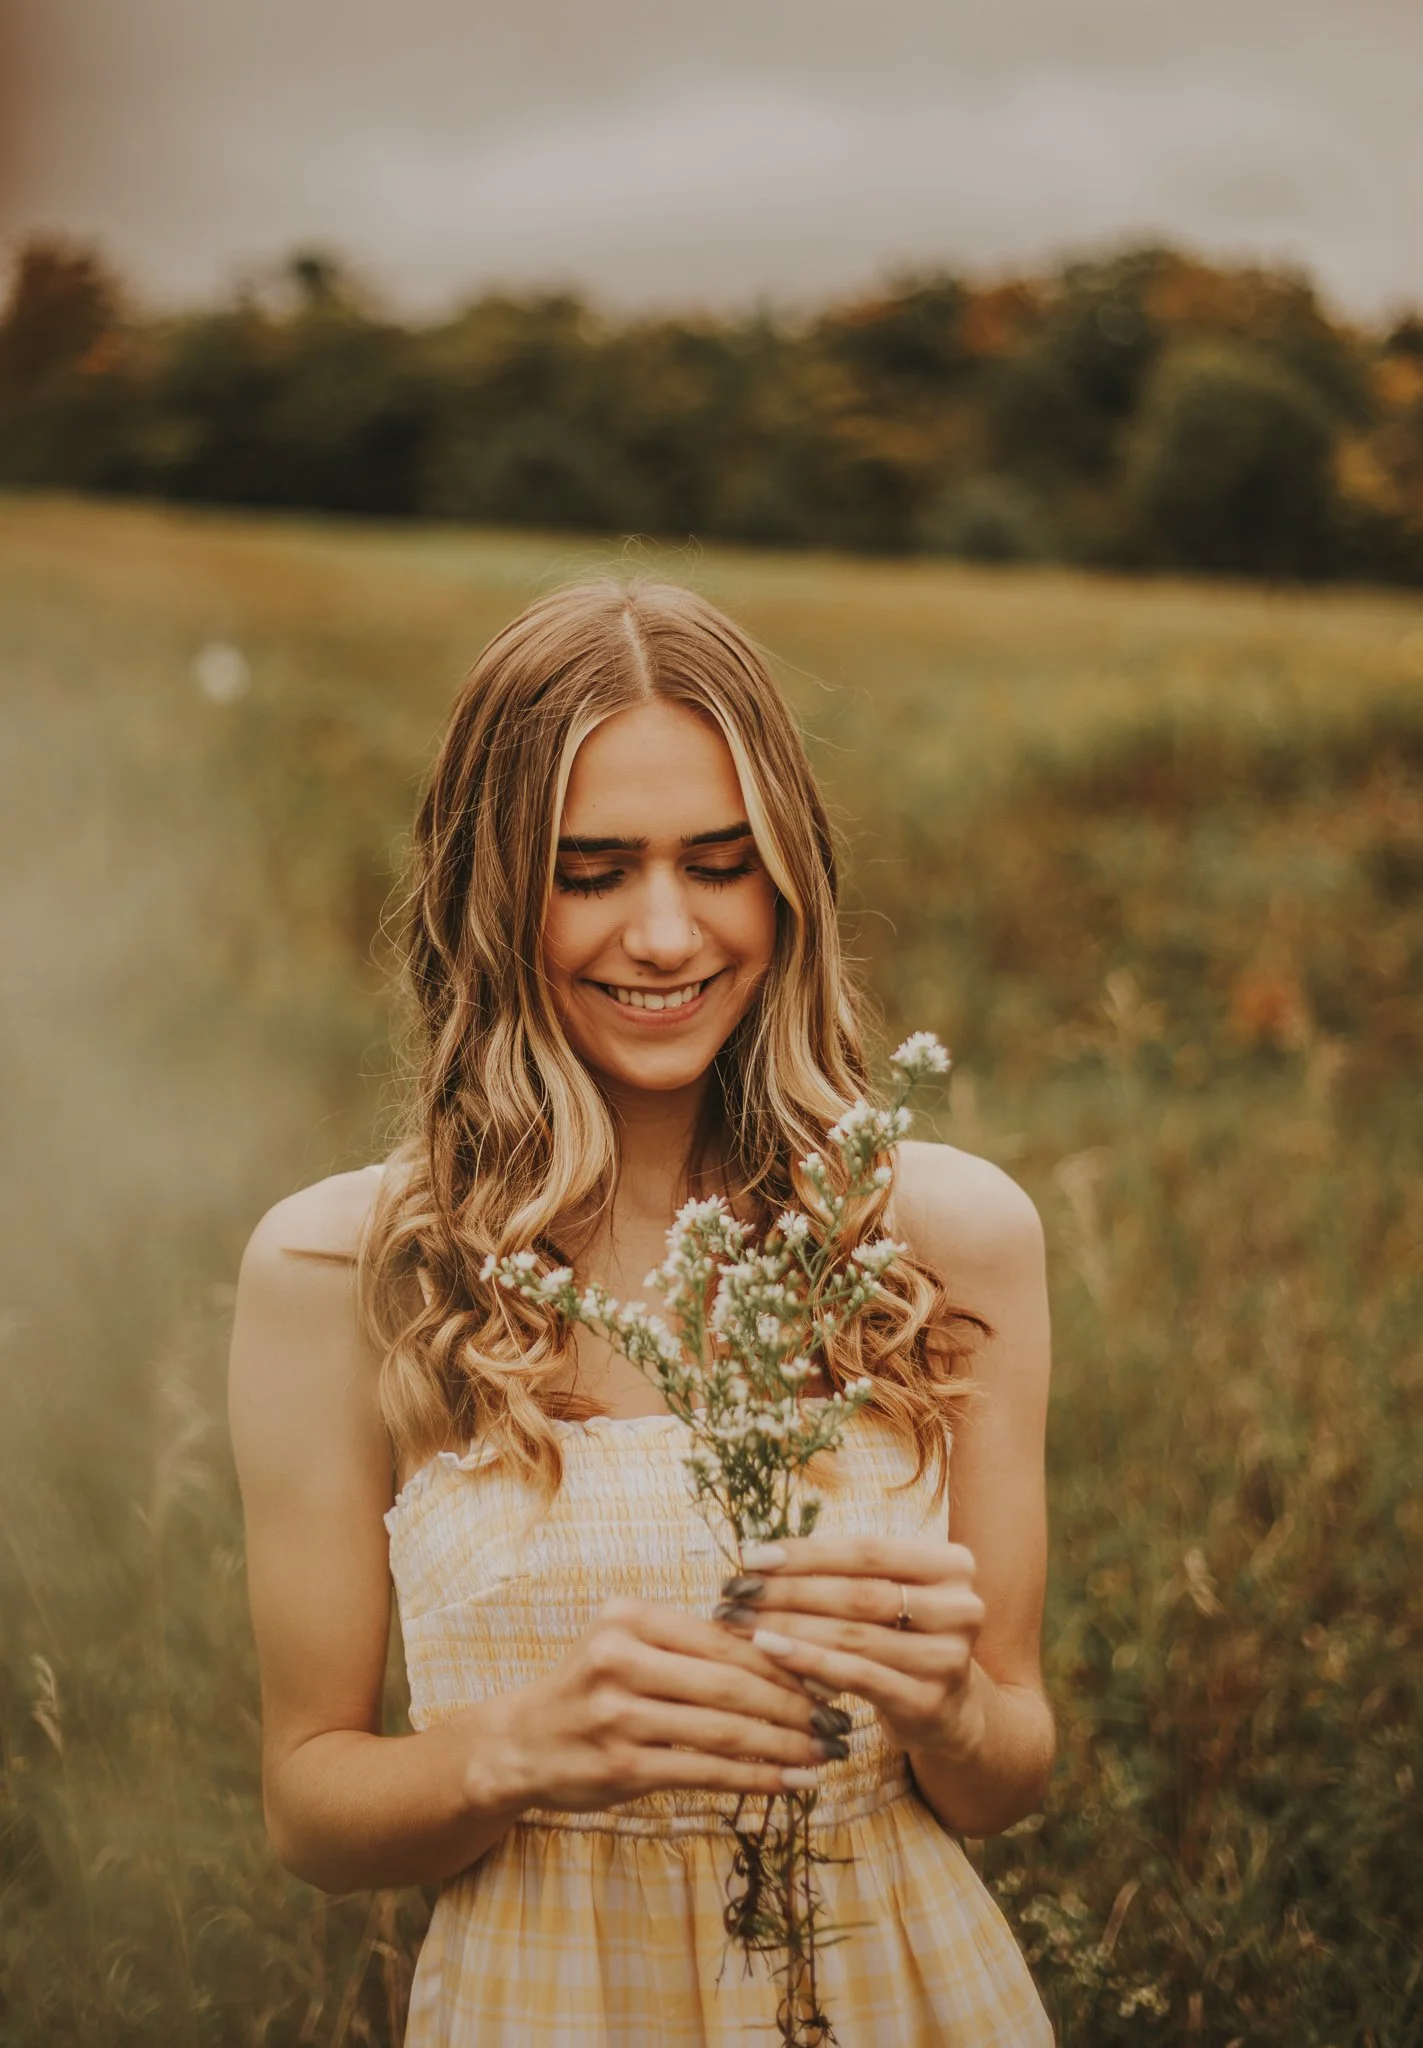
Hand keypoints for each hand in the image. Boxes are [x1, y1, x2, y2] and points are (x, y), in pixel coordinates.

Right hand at [492, 1595, 855, 1813]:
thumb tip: (786, 1654)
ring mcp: (619, 1715)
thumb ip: (691, 1647)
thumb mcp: (630, 1647)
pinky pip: (704, 1772)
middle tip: (839, 1720)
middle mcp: (621, 1659)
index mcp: (630, 1618)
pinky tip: (791, 1782)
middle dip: (795, 1704)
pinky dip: (755, 1777)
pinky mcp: (621, 1767)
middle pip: (731, 1682)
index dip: (783, 1659)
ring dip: (785, 1744)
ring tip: (826, 1754)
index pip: (725, 1638)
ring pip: (724, 1729)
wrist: (520, 1743)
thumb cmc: (593, 1690)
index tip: (829, 1674)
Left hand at [717, 1535, 987, 1765]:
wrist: (949, 1711)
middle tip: (736, 1592)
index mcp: (953, 1565)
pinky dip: (808, 1661)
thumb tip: (758, 1557)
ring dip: (789, 1625)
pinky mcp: (928, 1701)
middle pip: (858, 1593)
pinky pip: (856, 1676)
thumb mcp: (889, 1594)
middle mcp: (961, 1607)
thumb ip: (842, 1573)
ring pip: (853, 1635)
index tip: (752, 1556)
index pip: (867, 1550)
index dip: (806, 1553)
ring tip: (742, 1620)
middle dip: (789, 1590)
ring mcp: (949, 1658)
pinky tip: (769, 1650)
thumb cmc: (902, 1635)